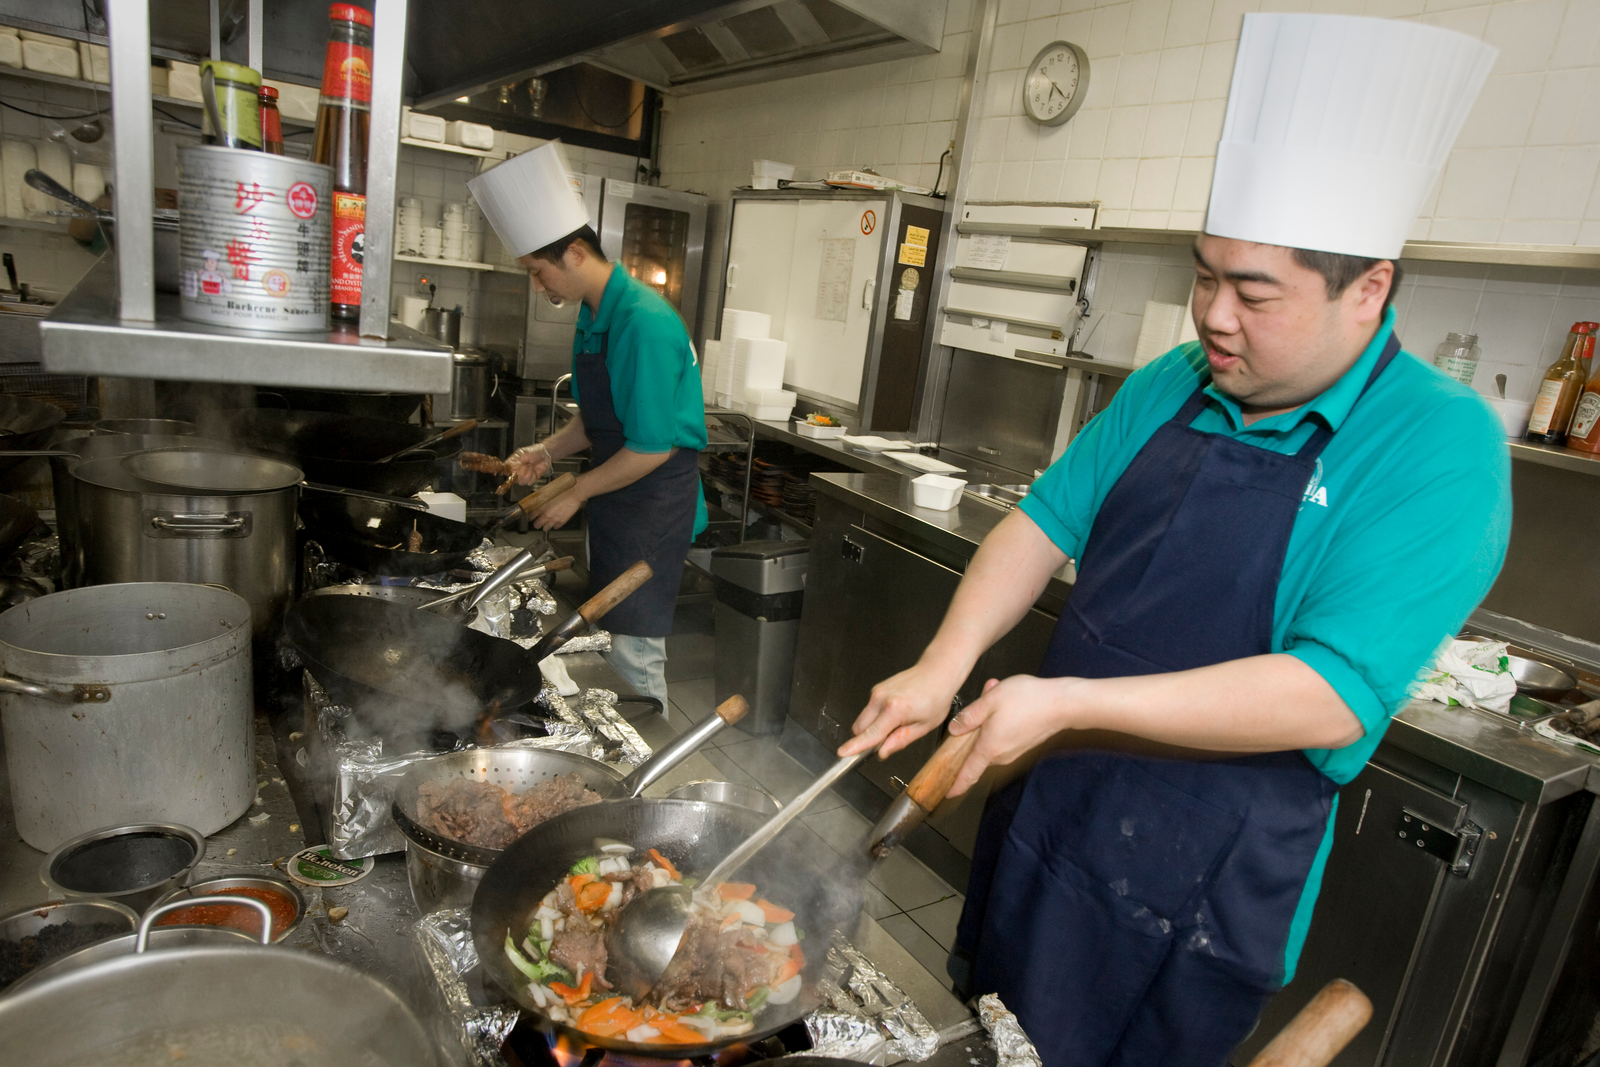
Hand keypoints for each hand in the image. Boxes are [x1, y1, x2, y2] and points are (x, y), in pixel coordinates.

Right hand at [506, 444, 552, 484]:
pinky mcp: (530, 479)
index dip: (511, 472)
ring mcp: (523, 476)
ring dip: (528, 475)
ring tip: (531, 467)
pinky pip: (529, 483)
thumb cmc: (534, 451)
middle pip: (514, 479)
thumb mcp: (525, 453)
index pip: (506, 471)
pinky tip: (535, 471)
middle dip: (522, 473)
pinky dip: (533, 477)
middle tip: (527, 465)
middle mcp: (516, 470)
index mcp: (512, 463)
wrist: (545, 455)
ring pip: (521, 482)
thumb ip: (518, 461)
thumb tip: (511, 468)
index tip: (517, 469)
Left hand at [530, 485, 584, 530]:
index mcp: (541, 507)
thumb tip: (537, 500)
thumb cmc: (562, 490)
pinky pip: (556, 527)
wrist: (574, 493)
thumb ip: (541, 498)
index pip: (531, 516)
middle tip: (537, 523)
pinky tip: (555, 524)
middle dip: (536, 524)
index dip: (530, 517)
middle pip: (537, 524)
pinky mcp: (562, 521)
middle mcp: (546, 515)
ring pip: (546, 528)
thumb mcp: (547, 492)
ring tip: (545, 526)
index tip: (531, 517)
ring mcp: (554, 519)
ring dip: (545, 527)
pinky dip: (555, 526)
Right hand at [838, 662, 962, 759]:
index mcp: (895, 708)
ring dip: (874, 728)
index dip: (856, 746)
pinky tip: (896, 714)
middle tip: (889, 740)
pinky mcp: (876, 689)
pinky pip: (869, 711)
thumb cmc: (936, 696)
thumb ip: (900, 740)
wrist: (937, 672)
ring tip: (898, 723)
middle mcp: (882, 698)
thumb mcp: (925, 726)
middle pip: (860, 728)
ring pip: (863, 720)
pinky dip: (877, 718)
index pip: (872, 733)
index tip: (844, 753)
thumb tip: (883, 752)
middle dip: (868, 739)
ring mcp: (877, 692)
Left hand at [944, 674, 1083, 794]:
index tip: (948, 792)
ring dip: (989, 718)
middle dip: (974, 727)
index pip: (968, 773)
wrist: (1063, 704)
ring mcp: (1015, 751)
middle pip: (978, 748)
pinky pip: (1004, 734)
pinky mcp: (1024, 744)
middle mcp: (1002, 755)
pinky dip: (1001, 719)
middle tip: (980, 701)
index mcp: (989, 748)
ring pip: (991, 738)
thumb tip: (955, 728)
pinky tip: (1008, 700)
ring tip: (995, 694)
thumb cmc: (1028, 701)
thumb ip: (969, 717)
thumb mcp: (989, 701)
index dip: (957, 785)